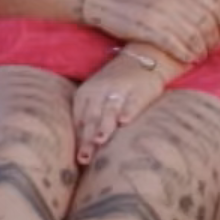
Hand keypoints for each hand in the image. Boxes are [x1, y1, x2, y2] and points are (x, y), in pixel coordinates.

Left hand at [72, 52, 167, 166]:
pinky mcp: (140, 90)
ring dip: (104, 125)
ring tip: (100, 140)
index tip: (77, 160)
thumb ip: (89, 117)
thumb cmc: (115, 85)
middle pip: (91, 118)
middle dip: (87, 139)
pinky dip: (129, 110)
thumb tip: (82, 151)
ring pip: (109, 110)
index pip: (79, 120)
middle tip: (84, 158)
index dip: (78, 139)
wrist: (142, 59)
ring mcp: (119, 90)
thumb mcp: (96, 96)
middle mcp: (99, 91)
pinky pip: (133, 101)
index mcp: (85, 94)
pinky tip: (125, 121)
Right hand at [78, 0, 219, 62]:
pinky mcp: (146, 29)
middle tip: (213, 46)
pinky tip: (188, 59)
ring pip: (192, 36)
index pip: (215, 3)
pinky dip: (185, 54)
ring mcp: (159, 13)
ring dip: (201, 49)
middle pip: (206, 22)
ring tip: (201, 55)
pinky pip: (173, 45)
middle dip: (213, 37)